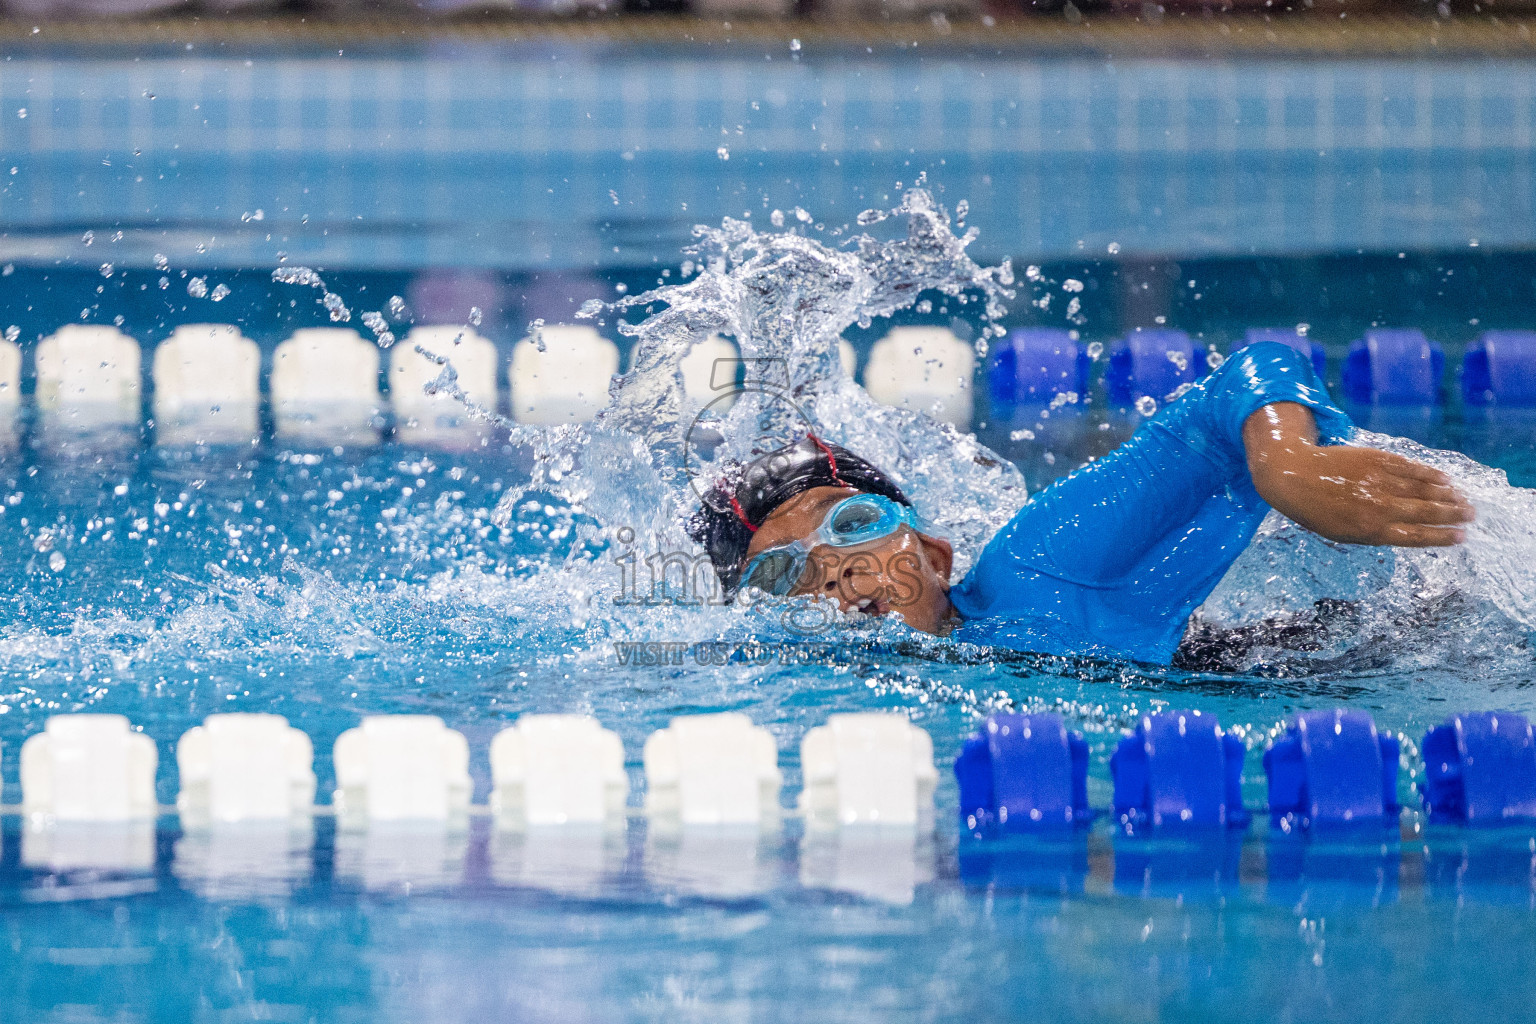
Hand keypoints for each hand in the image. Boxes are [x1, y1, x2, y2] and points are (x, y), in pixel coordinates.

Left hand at [1243, 403, 1474, 546]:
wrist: (1292, 475)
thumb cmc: (1316, 510)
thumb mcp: (1342, 533)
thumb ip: (1375, 533)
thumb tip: (1408, 532)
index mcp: (1371, 530)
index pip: (1417, 536)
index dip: (1442, 537)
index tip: (1462, 537)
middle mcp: (1379, 507)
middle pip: (1427, 512)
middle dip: (1453, 514)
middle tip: (1471, 515)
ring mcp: (1379, 482)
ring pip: (1423, 489)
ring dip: (1448, 495)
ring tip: (1464, 499)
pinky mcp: (1376, 460)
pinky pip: (1410, 468)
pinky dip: (1430, 474)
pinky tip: (1444, 479)